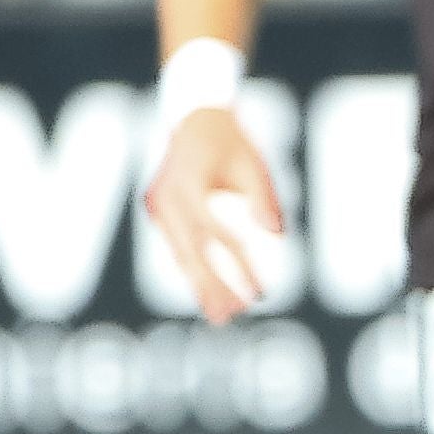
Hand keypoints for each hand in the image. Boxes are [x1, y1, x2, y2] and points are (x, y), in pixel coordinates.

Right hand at [140, 101, 289, 322]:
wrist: (194, 115)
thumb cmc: (230, 140)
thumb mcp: (254, 164)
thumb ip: (264, 198)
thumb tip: (278, 235)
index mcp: (190, 183)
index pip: (217, 234)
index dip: (239, 267)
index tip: (259, 294)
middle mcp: (167, 196)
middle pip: (192, 252)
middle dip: (212, 288)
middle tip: (231, 318)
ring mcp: (157, 203)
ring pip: (179, 253)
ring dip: (199, 285)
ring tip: (220, 315)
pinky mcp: (155, 207)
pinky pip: (175, 244)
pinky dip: (191, 267)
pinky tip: (207, 290)